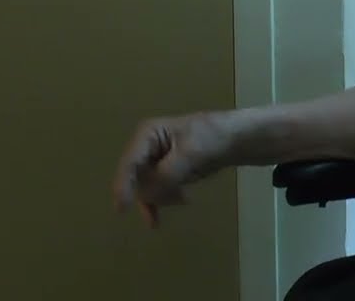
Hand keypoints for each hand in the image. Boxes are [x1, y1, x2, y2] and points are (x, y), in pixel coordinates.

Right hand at [112, 112, 232, 227]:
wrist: (232, 139)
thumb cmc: (212, 137)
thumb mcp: (191, 152)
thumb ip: (167, 173)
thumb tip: (149, 194)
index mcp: (147, 135)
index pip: (129, 163)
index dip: (123, 186)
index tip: (121, 209)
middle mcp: (145, 149)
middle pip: (137, 180)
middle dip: (156, 192)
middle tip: (179, 194)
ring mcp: (153, 163)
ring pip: (146, 190)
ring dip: (163, 198)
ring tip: (185, 196)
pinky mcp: (162, 175)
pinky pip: (153, 194)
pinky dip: (158, 205)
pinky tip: (158, 220)